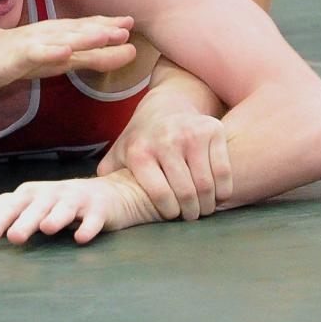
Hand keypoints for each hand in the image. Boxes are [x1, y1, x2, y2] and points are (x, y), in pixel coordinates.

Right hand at [0, 16, 135, 88]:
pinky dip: (50, 52)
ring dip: (82, 37)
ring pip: (60, 40)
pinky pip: (36, 54)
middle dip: (102, 29)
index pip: (88, 28)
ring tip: (103, 35)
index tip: (131, 23)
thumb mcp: (63, 58)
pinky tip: (63, 52)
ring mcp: (34, 44)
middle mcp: (50, 35)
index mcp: (62, 35)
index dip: (109, 25)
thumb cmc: (25, 55)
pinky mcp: (18, 56)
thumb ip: (93, 56)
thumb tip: (128, 52)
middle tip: (127, 27)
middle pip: (78, 31)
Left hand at [0, 169, 160, 244]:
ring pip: (62, 209)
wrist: (109, 194)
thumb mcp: (26, 207)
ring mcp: (75, 200)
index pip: (7, 204)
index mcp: (30, 194)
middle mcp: (50, 193)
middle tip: (7, 238)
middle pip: (32, 205)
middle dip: (19, 219)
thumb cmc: (58, 203)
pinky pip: (93, 219)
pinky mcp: (99, 210)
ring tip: (44, 230)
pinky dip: (87, 227)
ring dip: (53, 218)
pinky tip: (80, 238)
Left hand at [96, 100, 231, 220]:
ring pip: (207, 185)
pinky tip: (216, 193)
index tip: (172, 214)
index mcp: (140, 150)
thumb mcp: (120, 153)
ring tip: (203, 207)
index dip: (169, 212)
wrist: (165, 106)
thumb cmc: (142, 139)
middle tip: (192, 215)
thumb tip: (97, 197)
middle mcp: (165, 139)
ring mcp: (190, 132)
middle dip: (191, 212)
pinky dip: (224, 189)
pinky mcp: (212, 129)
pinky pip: (224, 171)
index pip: (160, 195)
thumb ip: (109, 175)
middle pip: (186, 193)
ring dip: (208, 204)